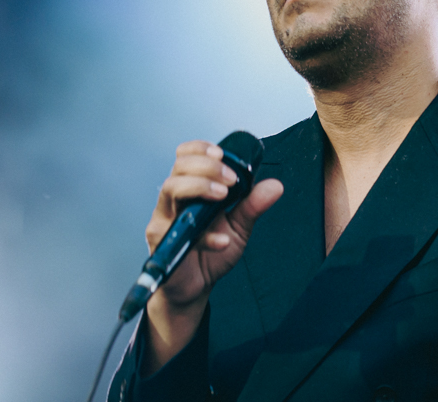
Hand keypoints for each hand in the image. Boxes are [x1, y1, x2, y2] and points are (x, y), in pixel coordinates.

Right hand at [142, 140, 283, 371]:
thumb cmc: (212, 250)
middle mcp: (174, 200)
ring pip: (170, 190)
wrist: (196, 287)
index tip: (221, 154)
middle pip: (178, 169)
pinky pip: (178, 232)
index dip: (200, 149)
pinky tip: (222, 240)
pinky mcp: (162, 243)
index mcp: (190, 189)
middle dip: (205, 167)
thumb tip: (275, 185)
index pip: (186, 157)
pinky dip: (204, 235)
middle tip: (229, 179)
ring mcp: (164, 220)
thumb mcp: (239, 226)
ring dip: (198, 187)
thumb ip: (253, 205)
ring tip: (222, 195)